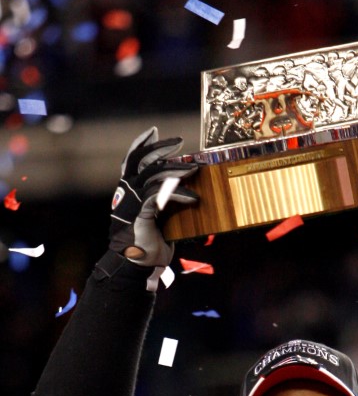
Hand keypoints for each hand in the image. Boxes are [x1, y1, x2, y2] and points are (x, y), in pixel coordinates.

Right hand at [109, 126, 197, 266]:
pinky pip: (159, 196)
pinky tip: (193, 197)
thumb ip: (162, 202)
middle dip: (159, 148)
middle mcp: (126, 192)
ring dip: (175, 170)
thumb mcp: (157, 218)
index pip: (132, 160)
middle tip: (178, 142)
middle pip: (141, 161)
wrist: (136, 265)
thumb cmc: (148, 244)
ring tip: (193, 169)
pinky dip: (178, 194)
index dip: (141, 144)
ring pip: (152, 175)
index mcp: (128, 191)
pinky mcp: (140, 213)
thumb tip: (181, 191)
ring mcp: (131, 202)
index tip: (154, 131)